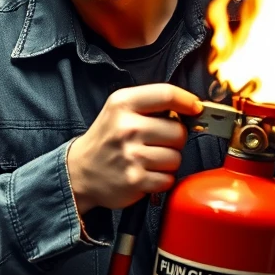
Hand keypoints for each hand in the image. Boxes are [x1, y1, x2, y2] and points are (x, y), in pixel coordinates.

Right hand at [67, 84, 200, 212]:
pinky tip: (145, 174)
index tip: (195, 108)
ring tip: (148, 159)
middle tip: (157, 142)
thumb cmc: (106, 139)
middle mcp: (126, 127)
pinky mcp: (135, 180)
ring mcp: (130, 155)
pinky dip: (161, 179)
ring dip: (167, 161)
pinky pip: (168, 179)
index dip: (188, 102)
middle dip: (174, 139)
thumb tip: (193, 108)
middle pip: (178, 131)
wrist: (79, 172)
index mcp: (122, 104)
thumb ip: (151, 104)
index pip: (167, 94)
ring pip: (176, 157)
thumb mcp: (119, 110)